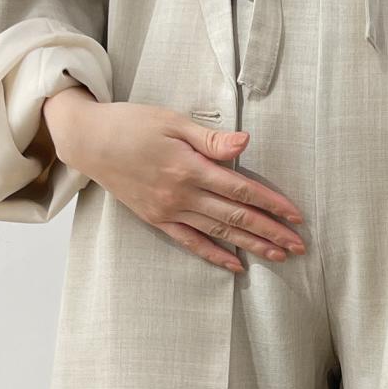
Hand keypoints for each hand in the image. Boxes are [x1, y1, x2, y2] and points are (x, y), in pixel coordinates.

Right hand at [43, 89, 305, 273]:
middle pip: (236, 216)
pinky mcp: (157, 219)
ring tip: (279, 257)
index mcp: (189, 167)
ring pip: (219, 233)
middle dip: (271, 232)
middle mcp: (181, 194)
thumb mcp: (173, 121)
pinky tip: (235, 266)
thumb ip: (211, 139)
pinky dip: (214, 255)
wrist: (89, 141)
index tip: (296, 215)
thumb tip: (246, 143)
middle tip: (299, 246)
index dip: (271, 203)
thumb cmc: (132, 124)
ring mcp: (169, 210)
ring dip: (251, 246)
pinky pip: (190, 242)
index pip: (241, 188)